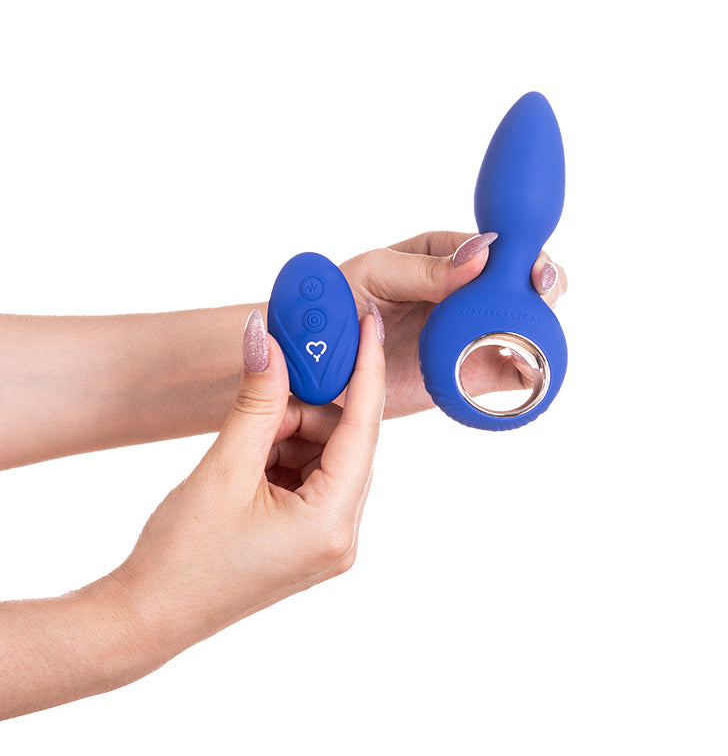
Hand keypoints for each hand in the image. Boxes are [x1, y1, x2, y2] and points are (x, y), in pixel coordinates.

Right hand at [113, 309, 384, 656]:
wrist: (148, 616)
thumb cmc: (181, 556)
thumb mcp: (224, 466)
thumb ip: (256, 400)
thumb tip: (267, 339)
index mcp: (331, 524)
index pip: (363, 429)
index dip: (366, 370)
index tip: (367, 324)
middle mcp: (342, 535)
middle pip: (343, 442)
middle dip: (302, 413)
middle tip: (262, 402)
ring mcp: (327, 541)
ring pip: (326, 457)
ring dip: (289, 436)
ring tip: (245, 448)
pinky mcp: (310, 539)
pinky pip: (312, 477)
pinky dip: (285, 456)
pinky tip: (250, 463)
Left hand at [339, 231, 566, 418]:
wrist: (317, 366)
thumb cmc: (338, 305)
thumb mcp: (375, 274)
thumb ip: (426, 268)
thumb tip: (482, 254)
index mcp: (445, 255)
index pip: (498, 247)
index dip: (522, 254)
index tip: (531, 268)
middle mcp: (466, 292)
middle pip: (521, 284)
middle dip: (541, 287)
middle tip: (539, 296)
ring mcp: (472, 333)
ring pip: (526, 325)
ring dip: (541, 329)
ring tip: (536, 337)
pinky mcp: (472, 373)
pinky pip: (513, 373)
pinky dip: (532, 373)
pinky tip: (533, 370)